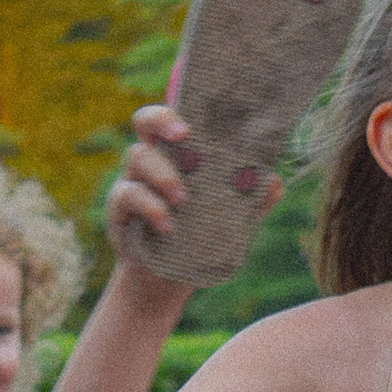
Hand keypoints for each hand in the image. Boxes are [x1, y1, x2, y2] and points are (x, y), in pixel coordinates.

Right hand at [104, 102, 277, 283]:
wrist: (167, 279)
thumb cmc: (199, 237)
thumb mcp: (230, 219)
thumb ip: (252, 200)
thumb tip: (273, 182)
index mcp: (179, 154)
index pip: (174, 118)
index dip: (178, 111)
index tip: (192, 126)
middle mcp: (152, 160)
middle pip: (144, 121)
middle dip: (161, 121)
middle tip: (183, 137)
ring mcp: (132, 181)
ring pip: (137, 156)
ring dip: (163, 174)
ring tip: (183, 200)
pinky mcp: (118, 209)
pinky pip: (127, 195)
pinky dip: (150, 207)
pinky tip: (167, 226)